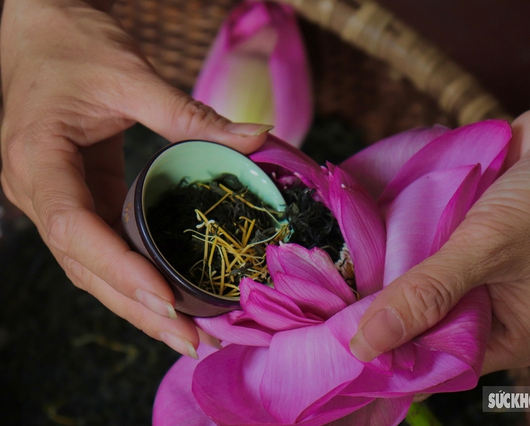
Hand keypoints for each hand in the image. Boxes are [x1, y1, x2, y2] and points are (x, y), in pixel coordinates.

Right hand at [0, 0, 269, 356]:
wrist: (39, 32)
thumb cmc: (74, 44)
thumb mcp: (131, 74)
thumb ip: (190, 113)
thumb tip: (258, 136)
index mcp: (38, 159)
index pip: (72, 226)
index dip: (117, 267)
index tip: (165, 298)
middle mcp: (37, 190)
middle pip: (85, 266)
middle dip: (137, 308)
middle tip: (191, 340)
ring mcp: (53, 199)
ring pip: (91, 268)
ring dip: (138, 306)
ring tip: (187, 336)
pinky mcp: (76, 198)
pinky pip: (102, 248)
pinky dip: (134, 278)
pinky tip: (169, 298)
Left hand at [349, 103, 529, 372]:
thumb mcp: (490, 248)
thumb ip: (428, 292)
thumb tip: (367, 342)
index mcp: (509, 334)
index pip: (436, 359)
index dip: (389, 351)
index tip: (339, 337)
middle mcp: (490, 309)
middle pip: (422, 321)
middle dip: (381, 307)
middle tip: (328, 298)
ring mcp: (474, 272)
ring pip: (418, 282)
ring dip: (386, 270)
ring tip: (336, 267)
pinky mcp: (462, 239)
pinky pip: (423, 248)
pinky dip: (400, 240)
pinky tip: (363, 235)